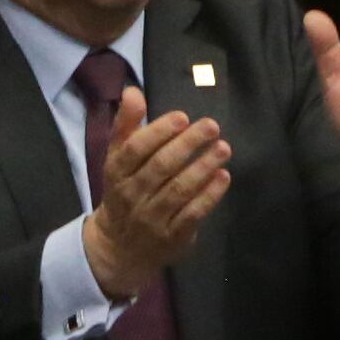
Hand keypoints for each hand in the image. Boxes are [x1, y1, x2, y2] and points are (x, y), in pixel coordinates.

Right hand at [81, 97, 233, 297]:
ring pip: (178, 190)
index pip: (136, 149)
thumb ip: (126, 125)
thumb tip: (133, 91)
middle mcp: (132, 195)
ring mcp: (151, 218)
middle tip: (212, 126)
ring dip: (203, 167)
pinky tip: (223, 177)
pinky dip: (209, 196)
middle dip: (188, 145)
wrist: (118, 248)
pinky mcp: (171, 237)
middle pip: (161, 167)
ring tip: (223, 148)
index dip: (159, 132)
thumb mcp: (117, 159)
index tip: (182, 117)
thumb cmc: (123, 192)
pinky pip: (192, 214)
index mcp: (117, 172)